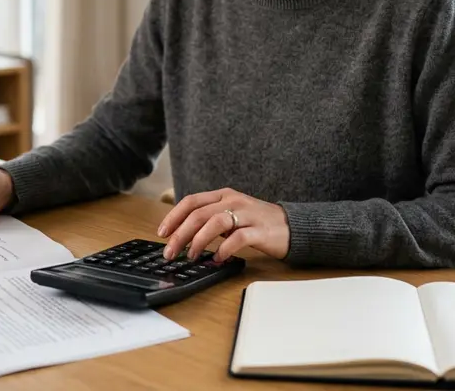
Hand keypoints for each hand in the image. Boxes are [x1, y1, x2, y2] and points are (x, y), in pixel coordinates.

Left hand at [156, 188, 289, 262]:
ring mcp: (247, 214)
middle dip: (180, 234)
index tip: (162, 233)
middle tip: (170, 251)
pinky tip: (218, 259)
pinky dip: (224, 249)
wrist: (292, 226)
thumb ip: (210, 220)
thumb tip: (182, 235)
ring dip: (198, 240)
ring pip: (215, 222)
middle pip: (198, 214)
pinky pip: (238, 238)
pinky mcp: (260, 230)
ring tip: (191, 255)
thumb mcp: (231, 215)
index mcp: (224, 195)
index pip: (191, 201)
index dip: (174, 216)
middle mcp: (233, 201)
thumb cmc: (257, 222)